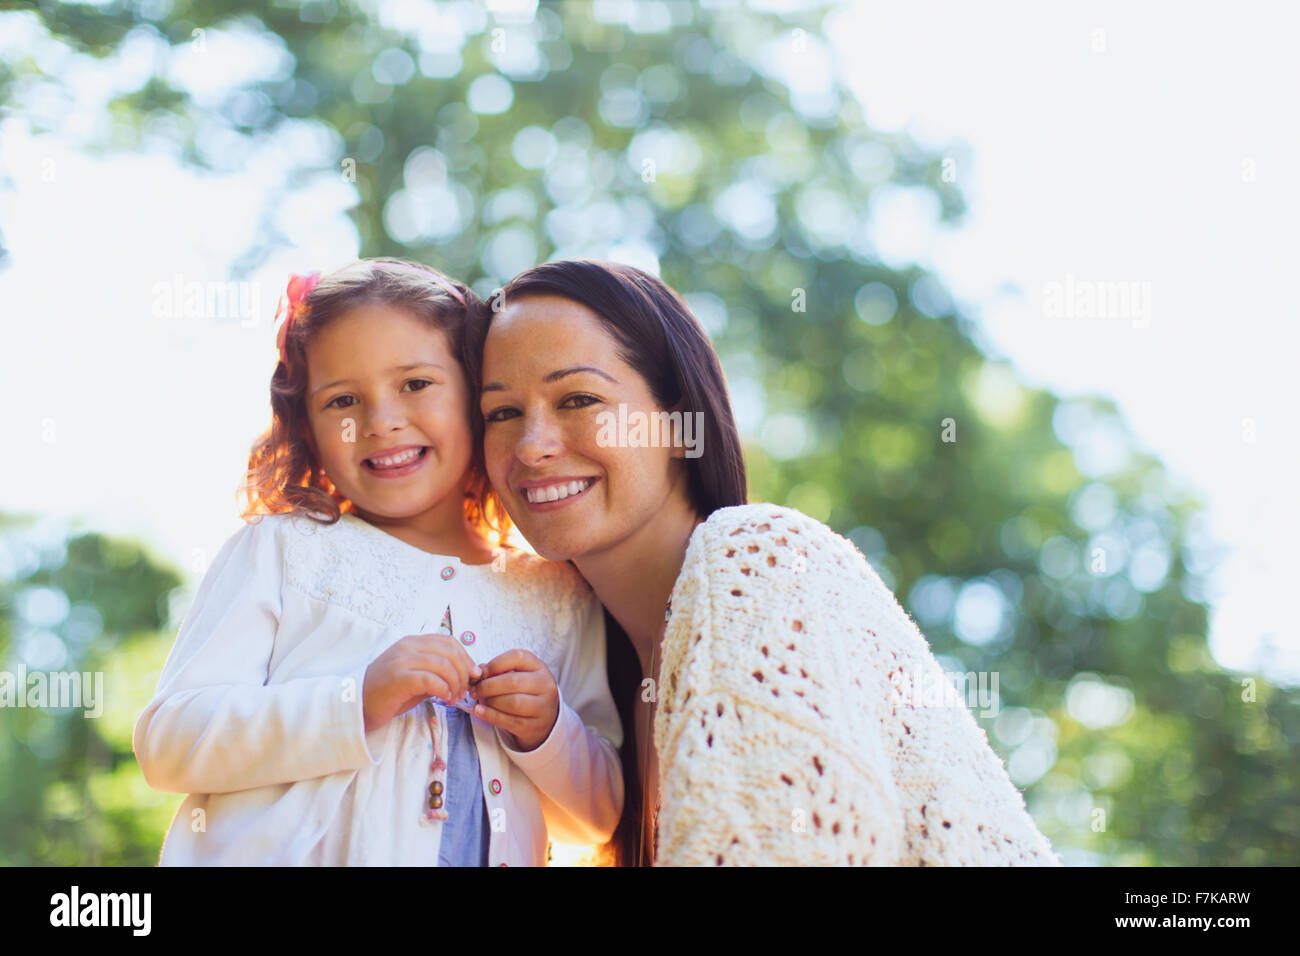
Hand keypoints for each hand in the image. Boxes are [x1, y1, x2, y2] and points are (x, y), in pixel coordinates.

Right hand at [362, 633, 481, 733]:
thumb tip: (467, 674)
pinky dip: (444, 690)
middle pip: (450, 651)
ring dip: (456, 683)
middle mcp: (407, 646)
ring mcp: (401, 661)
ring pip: (443, 664)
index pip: (449, 641)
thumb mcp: (415, 676)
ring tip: (454, 697)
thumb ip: (436, 671)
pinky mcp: (398, 678)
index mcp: (412, 642)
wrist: (356, 706)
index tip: (473, 675)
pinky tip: (445, 699)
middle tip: (465, 690)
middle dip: (464, 672)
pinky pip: (430, 679)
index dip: (466, 658)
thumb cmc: (387, 693)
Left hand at [469, 649, 558, 751]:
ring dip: (490, 702)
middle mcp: (545, 685)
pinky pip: (509, 721)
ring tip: (478, 701)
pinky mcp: (535, 726)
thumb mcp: (518, 675)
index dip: (495, 664)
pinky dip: (490, 716)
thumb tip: (477, 673)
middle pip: (513, 682)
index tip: (480, 673)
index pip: (517, 658)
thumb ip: (497, 671)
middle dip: (488, 686)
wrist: (544, 719)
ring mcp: (543, 707)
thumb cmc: (525, 692)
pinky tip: (479, 711)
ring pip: (513, 703)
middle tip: (473, 690)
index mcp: (539, 667)